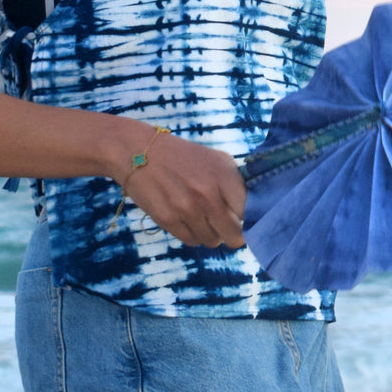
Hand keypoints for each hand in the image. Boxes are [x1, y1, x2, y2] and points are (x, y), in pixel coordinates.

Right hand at [123, 130, 246, 248]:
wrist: (138, 151)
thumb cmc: (183, 157)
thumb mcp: (215, 160)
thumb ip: (235, 184)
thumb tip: (254, 213)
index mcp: (224, 175)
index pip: (250, 212)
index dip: (251, 220)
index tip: (246, 221)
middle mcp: (208, 194)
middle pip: (234, 235)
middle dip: (234, 235)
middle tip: (229, 228)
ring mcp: (187, 209)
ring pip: (212, 241)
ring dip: (211, 234)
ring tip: (202, 217)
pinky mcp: (168, 220)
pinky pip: (191, 241)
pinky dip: (192, 234)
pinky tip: (187, 218)